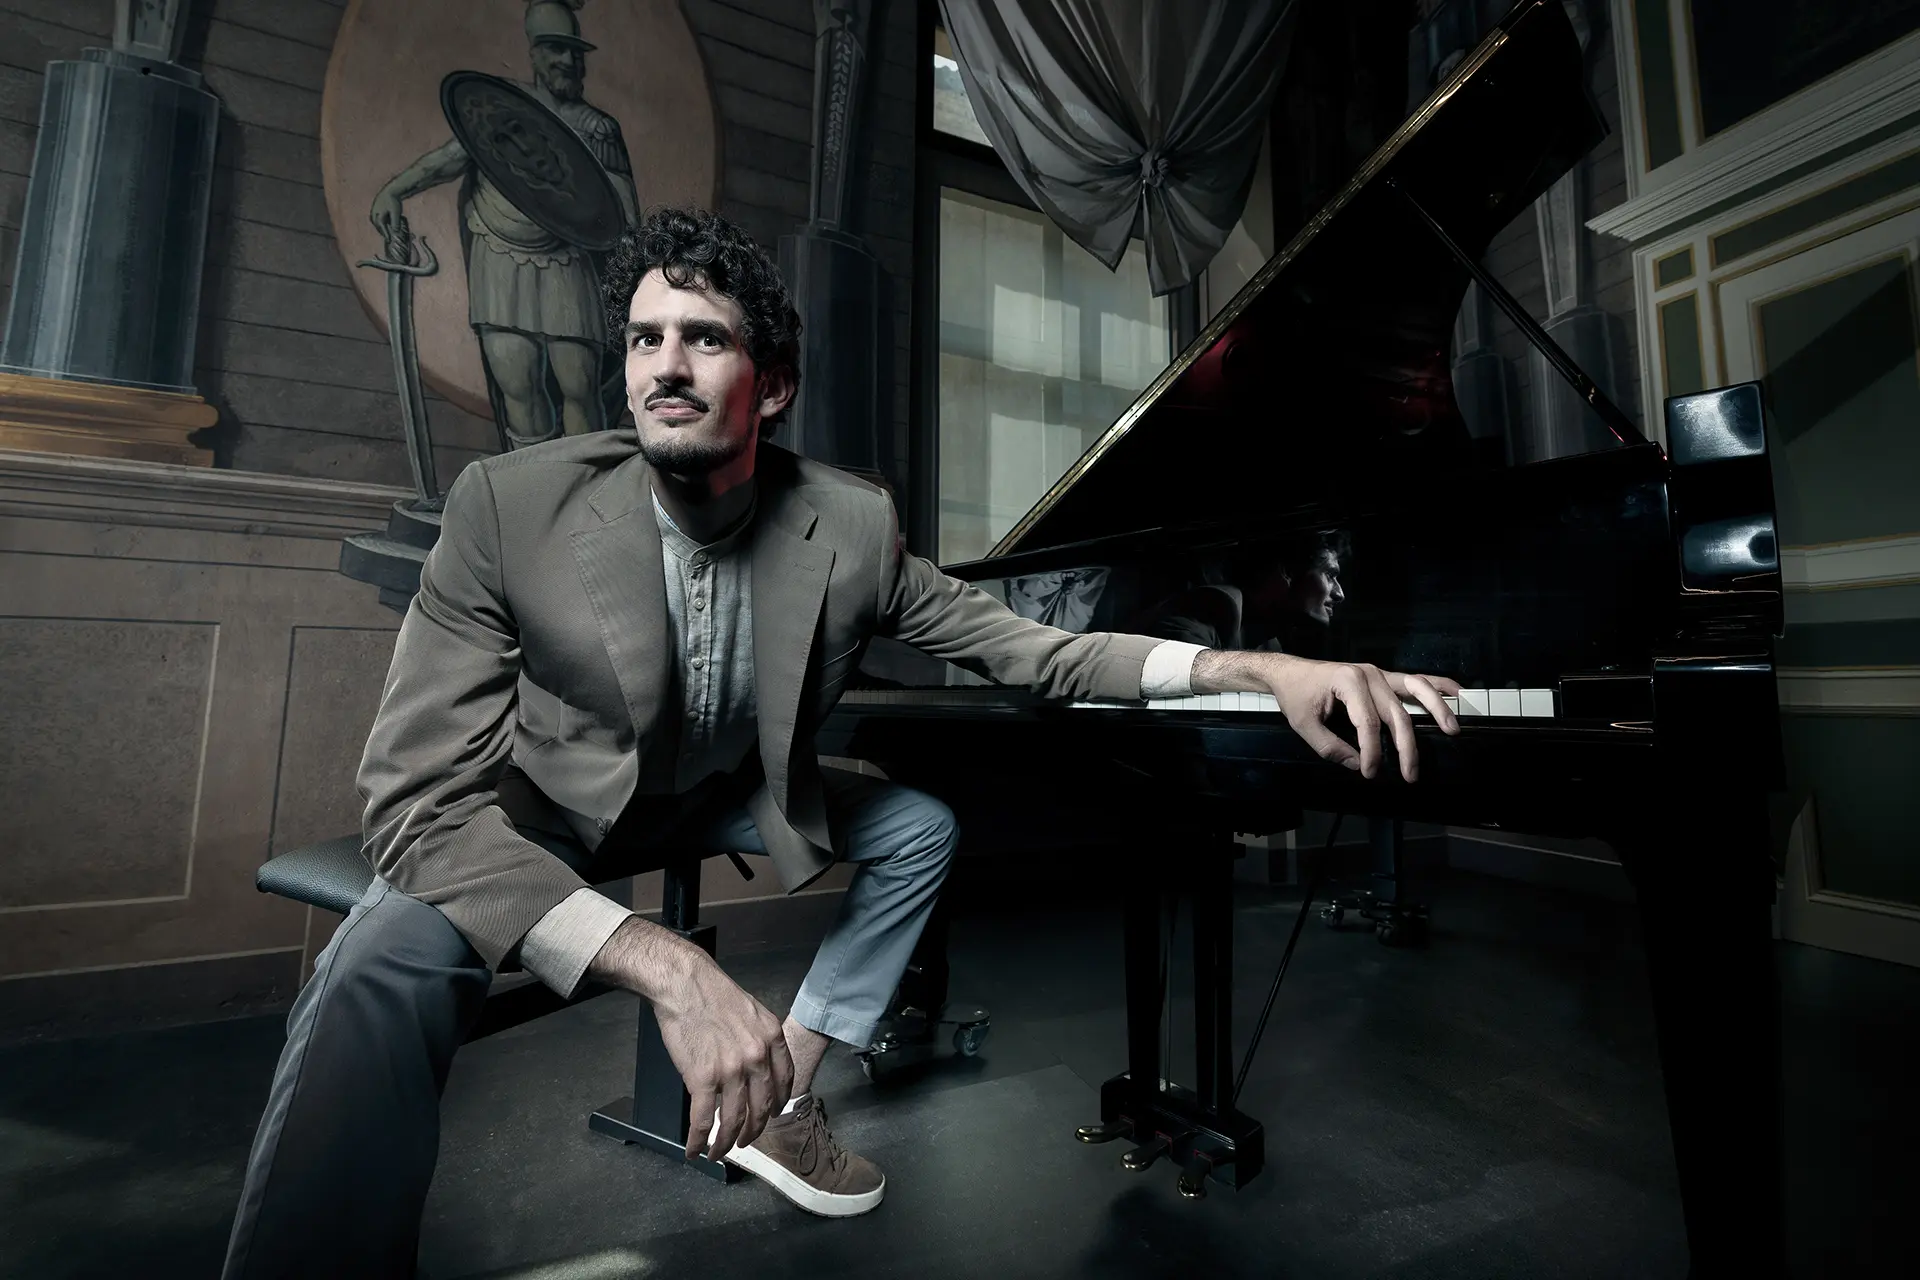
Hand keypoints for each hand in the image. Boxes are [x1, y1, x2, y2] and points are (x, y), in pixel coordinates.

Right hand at [369, 190, 406, 251]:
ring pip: (378, 224)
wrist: (390, 191)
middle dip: (383, 233)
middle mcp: (373, 215)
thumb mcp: (396, 212)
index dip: (386, 235)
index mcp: (378, 216)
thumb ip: (395, 222)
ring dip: (382, 229)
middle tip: (389, 239)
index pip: (382, 228)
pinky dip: (382, 224)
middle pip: (379, 227)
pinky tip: (386, 226)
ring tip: (387, 234)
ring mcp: (373, 213)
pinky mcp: (375, 211)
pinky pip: (378, 220)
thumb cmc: (393, 201)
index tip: (389, 241)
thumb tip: (395, 232)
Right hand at [652, 947, 793, 1159]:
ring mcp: (732, 1071)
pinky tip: (694, 1150)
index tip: (770, 1116)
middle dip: (753, 1132)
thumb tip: (757, 1064)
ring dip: (725, 1143)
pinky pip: (704, 1120)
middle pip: (761, 1108)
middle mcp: (757, 1059)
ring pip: (734, 1121)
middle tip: (744, 1142)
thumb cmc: (712, 994)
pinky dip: (699, 1140)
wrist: (685, 985)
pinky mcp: (703, 1079)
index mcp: (772, 1040)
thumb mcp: (752, 1012)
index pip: (784, 1083)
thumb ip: (760, 1040)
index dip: (777, 1105)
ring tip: (718, 1153)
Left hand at [1264, 655, 1460, 781]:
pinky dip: (1438, 686)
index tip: (1369, 772)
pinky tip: (1457, 695)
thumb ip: (1330, 747)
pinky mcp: (1384, 676)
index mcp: (1348, 681)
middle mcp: (1369, 674)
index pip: (1368, 722)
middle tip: (1410, 775)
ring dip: (1436, 710)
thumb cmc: (1296, 696)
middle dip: (1405, 747)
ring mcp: (1379, 673)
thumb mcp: (1304, 725)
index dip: (1372, 751)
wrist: (1290, 672)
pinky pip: (1415, 680)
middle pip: (1396, 713)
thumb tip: (1358, 764)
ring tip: (1452, 730)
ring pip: (1416, 689)